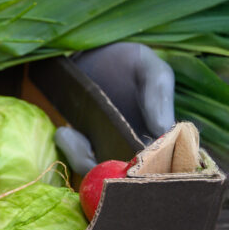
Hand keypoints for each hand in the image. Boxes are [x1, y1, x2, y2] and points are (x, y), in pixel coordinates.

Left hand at [55, 43, 174, 174]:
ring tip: (70, 134)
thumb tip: (162, 128)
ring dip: (84, 159)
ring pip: (102, 173)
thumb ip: (158, 93)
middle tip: (93, 150)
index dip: (150, 169)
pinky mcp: (87, 145)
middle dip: (112, 172)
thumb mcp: (150, 69)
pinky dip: (73, 153)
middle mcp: (137, 148)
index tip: (136, 157)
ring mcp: (111, 148)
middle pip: (130, 177)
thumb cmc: (129, 62)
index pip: (164, 165)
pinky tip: (65, 132)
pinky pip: (82, 161)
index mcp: (162, 135)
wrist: (93, 52)